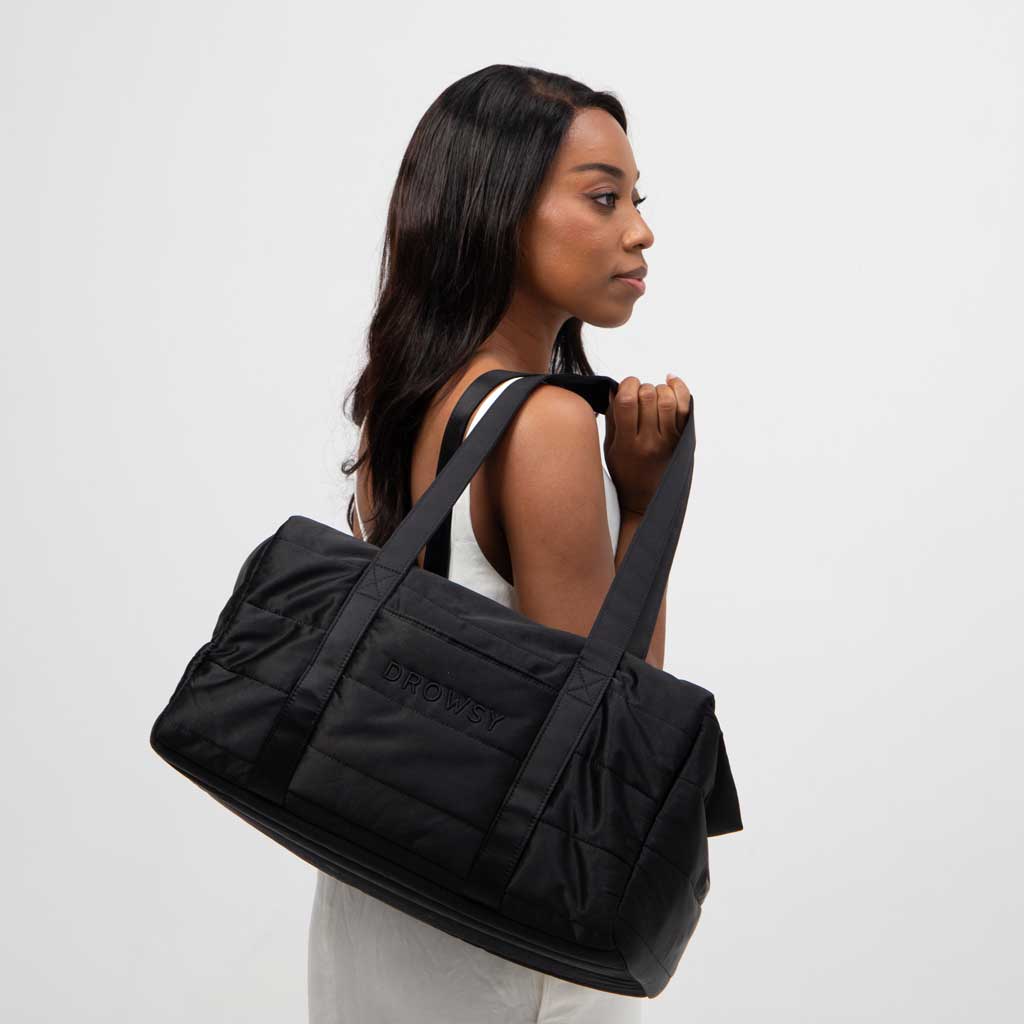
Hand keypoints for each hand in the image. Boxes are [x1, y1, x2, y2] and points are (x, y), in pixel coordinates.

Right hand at [604, 373, 691, 514]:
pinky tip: (671, 382)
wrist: (647, 501)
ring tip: (653, 395)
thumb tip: (613, 389)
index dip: (627, 385)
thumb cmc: (625, 473)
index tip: (626, 387)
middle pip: (648, 396)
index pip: (627, 401)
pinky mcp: (682, 440)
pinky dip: (679, 388)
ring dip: (659, 389)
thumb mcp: (609, 448)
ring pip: (668, 399)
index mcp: (626, 444)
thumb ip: (612, 418)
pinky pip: (685, 407)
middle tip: (639, 396)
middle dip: (642, 387)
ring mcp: (669, 441)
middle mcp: (649, 442)